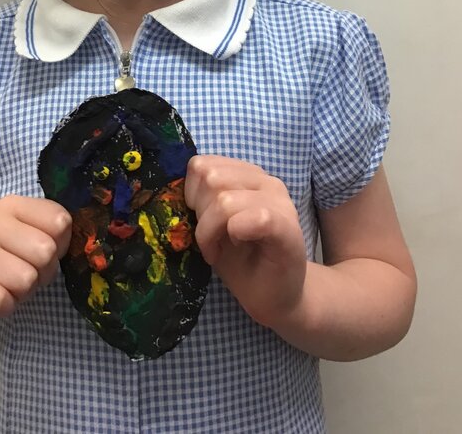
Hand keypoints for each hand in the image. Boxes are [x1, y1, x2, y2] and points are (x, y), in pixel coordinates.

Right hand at [0, 195, 71, 323]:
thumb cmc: (2, 265)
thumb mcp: (28, 241)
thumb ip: (54, 234)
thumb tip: (82, 244)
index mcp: (10, 205)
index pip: (59, 222)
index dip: (60, 246)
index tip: (41, 254)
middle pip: (45, 252)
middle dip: (42, 274)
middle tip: (24, 277)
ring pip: (25, 279)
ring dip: (22, 293)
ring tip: (6, 287)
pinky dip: (4, 307)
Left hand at [184, 155, 307, 328]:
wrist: (277, 297)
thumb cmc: (243, 263)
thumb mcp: (212, 227)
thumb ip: (201, 201)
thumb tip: (174, 191)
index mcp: (246, 176)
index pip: (202, 164)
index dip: (190, 194)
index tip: (197, 221)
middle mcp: (266, 181)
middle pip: (210, 178)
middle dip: (199, 213)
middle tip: (209, 240)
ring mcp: (280, 202)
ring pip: (225, 198)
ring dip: (211, 229)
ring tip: (218, 248)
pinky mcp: (288, 228)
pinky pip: (255, 218)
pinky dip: (234, 234)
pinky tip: (235, 249)